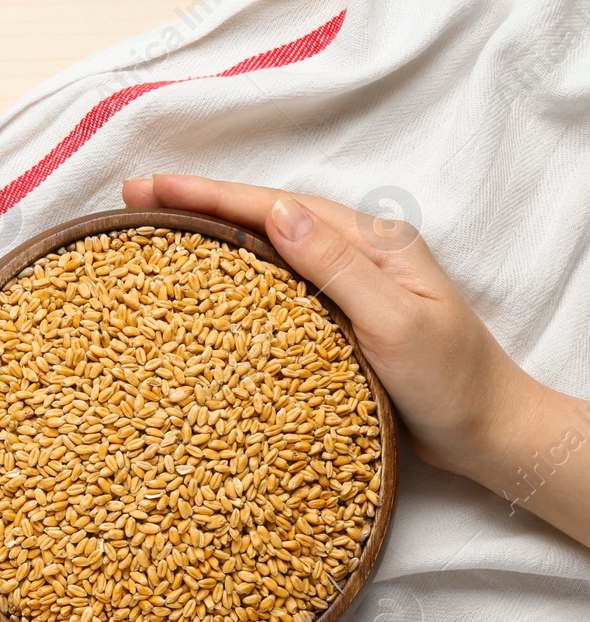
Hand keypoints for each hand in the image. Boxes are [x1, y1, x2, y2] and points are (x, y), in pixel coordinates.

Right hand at [120, 174, 542, 488]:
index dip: (209, 194)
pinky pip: (271, 288)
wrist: (488, 433)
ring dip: (208, 235)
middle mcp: (352, 256)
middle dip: (196, 204)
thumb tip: (277, 212)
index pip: (275, 207)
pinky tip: (199, 289)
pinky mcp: (332, 322)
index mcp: (369, 243)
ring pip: (263, 249)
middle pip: (261, 218)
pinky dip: (229, 278)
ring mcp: (341, 288)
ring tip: (152, 232)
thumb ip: (336, 266)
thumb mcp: (395, 321)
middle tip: (132, 200)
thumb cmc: (452, 381)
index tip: (151, 188)